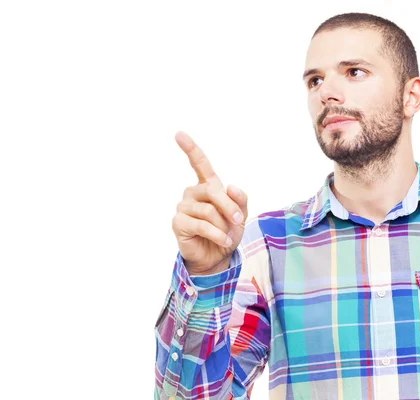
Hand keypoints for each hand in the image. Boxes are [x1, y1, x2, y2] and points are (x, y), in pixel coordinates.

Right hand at [172, 131, 247, 275]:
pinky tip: (223, 241)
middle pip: (212, 191)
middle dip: (229, 207)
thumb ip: (240, 200)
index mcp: (207, 186)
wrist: (218, 257)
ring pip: (208, 210)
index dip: (190, 148)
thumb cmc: (227, 232)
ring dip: (223, 225)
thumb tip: (230, 186)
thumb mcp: (240, 215)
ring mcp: (183, 207)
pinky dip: (217, 234)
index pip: (198, 163)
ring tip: (227, 235)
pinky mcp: (178, 223)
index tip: (178, 134)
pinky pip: (202, 225)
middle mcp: (192, 193)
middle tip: (238, 220)